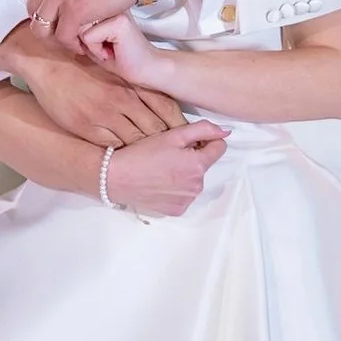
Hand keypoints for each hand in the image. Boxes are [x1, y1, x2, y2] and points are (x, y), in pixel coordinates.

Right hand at [0, 23, 184, 147]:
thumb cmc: (85, 66)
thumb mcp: (116, 71)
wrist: (50, 63)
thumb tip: (162, 105)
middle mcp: (122, 99)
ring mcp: (104, 115)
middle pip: (155, 127)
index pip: (165, 107)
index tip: (191, 136)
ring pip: (136, 140)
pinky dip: (125, 155)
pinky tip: (131, 160)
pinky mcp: (88, 127)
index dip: (179, 124)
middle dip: (169, 143)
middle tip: (181, 156)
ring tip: (158, 162)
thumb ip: (138, 86)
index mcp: (132, 83)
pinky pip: (113, 147)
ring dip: (149, 152)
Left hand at [19, 0, 139, 41]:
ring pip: (41, 28)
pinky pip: (63, 37)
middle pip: (32, 11)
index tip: (55, 11)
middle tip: (66, 27)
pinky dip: (72, 44)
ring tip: (72, 37)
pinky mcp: (74, 10)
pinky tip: (82, 43)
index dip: (42, 4)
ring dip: (57, 36)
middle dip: (49, 22)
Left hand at [79, 12, 170, 90]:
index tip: (104, 45)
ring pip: (80, 29)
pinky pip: (88, 37)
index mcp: (105, 6)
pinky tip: (114, 51)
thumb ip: (78, 31)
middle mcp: (109, 5)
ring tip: (110, 49)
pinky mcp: (118, 22)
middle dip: (86, 42)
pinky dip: (96, 50)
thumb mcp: (93, 43)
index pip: (75, 17)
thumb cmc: (121, 59)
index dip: (83, 38)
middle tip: (107, 48)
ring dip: (91, 46)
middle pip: (75, 22)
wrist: (147, 70)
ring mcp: (115, 11)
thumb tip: (57, 27)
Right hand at [105, 120, 228, 216]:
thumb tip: (225, 131)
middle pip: (204, 165)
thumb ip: (203, 129)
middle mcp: (197, 186)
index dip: (205, 140)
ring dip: (184, 173)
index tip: (188, 141)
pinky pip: (184, 195)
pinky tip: (159, 182)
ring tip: (162, 168)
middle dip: (193, 158)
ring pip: (194, 180)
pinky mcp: (176, 210)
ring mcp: (187, 200)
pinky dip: (176, 189)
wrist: (115, 178)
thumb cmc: (142, 154)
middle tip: (169, 154)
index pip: (219, 148)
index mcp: (198, 165)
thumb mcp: (172, 135)